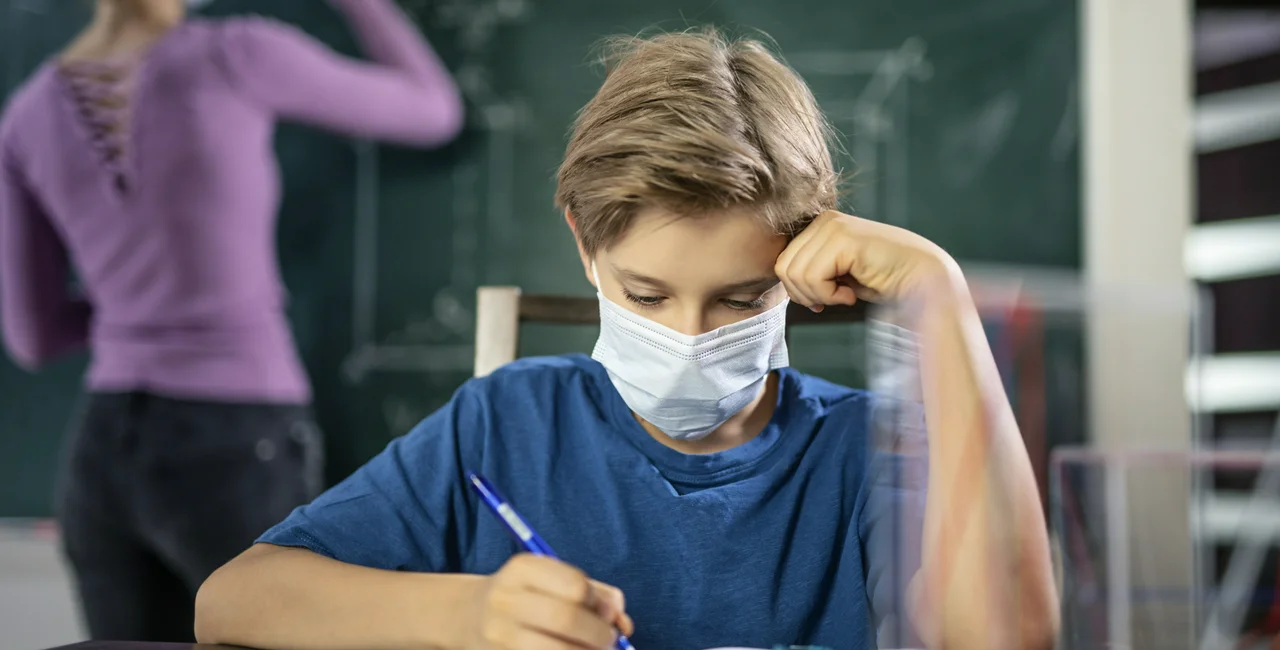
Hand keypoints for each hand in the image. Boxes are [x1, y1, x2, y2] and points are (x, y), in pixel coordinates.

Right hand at [461, 554, 633, 649]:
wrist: (468, 616)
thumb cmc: (525, 596)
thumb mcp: (552, 580)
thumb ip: (595, 593)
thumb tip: (623, 621)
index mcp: (523, 569)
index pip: (574, 585)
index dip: (600, 603)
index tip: (607, 615)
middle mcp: (506, 600)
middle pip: (567, 619)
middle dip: (600, 635)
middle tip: (609, 641)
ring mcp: (499, 635)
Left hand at [775, 210, 958, 310]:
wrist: (923, 279)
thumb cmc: (884, 279)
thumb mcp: (838, 273)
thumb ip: (811, 271)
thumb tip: (785, 282)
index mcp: (820, 225)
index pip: (782, 262)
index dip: (798, 289)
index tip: (823, 299)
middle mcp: (825, 220)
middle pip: (783, 268)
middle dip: (805, 294)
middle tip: (835, 299)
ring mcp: (833, 227)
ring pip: (795, 274)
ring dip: (820, 296)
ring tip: (846, 294)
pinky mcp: (844, 240)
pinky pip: (813, 278)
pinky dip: (830, 296)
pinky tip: (851, 294)